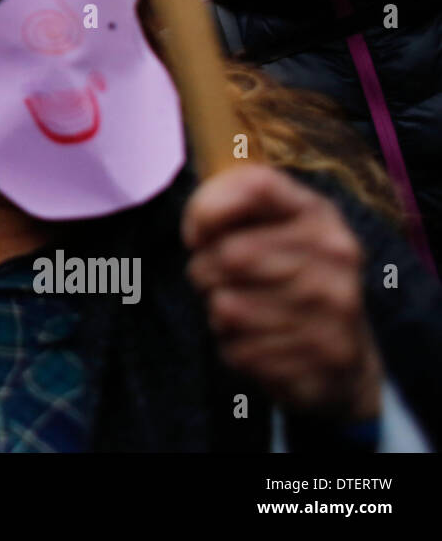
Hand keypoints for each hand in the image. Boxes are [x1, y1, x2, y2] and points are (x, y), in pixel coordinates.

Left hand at [184, 165, 381, 420]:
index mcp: (319, 214)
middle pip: (229, 253)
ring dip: (217, 313)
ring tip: (243, 311)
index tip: (195, 233)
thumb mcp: (272, 229)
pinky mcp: (322, 355)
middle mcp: (336, 255)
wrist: (344, 353)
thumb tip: (197, 230)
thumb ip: (232, 207)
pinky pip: (238, 349)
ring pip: (226, 306)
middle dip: (204, 270)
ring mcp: (335, 307)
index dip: (208, 207)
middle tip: (217, 279)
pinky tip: (260, 342)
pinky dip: (234, 347)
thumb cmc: (287, 277)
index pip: (256, 186)